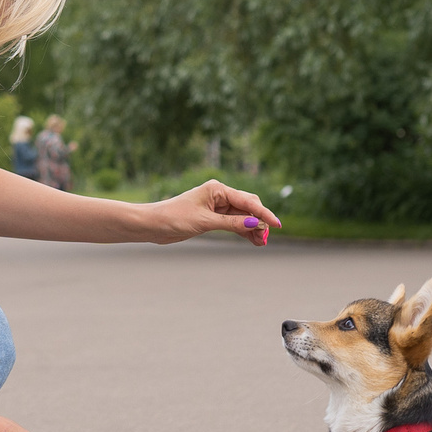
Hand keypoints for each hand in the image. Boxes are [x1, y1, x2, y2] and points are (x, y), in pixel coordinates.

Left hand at [145, 179, 281, 245]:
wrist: (153, 224)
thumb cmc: (175, 217)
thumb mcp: (205, 222)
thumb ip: (231, 223)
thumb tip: (255, 223)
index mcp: (217, 189)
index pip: (247, 201)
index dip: (264, 214)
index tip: (277, 225)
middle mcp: (219, 195)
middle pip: (248, 207)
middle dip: (259, 221)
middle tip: (266, 238)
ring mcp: (216, 206)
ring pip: (242, 216)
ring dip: (252, 228)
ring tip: (260, 243)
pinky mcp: (212, 217)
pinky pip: (233, 222)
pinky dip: (242, 230)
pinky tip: (252, 240)